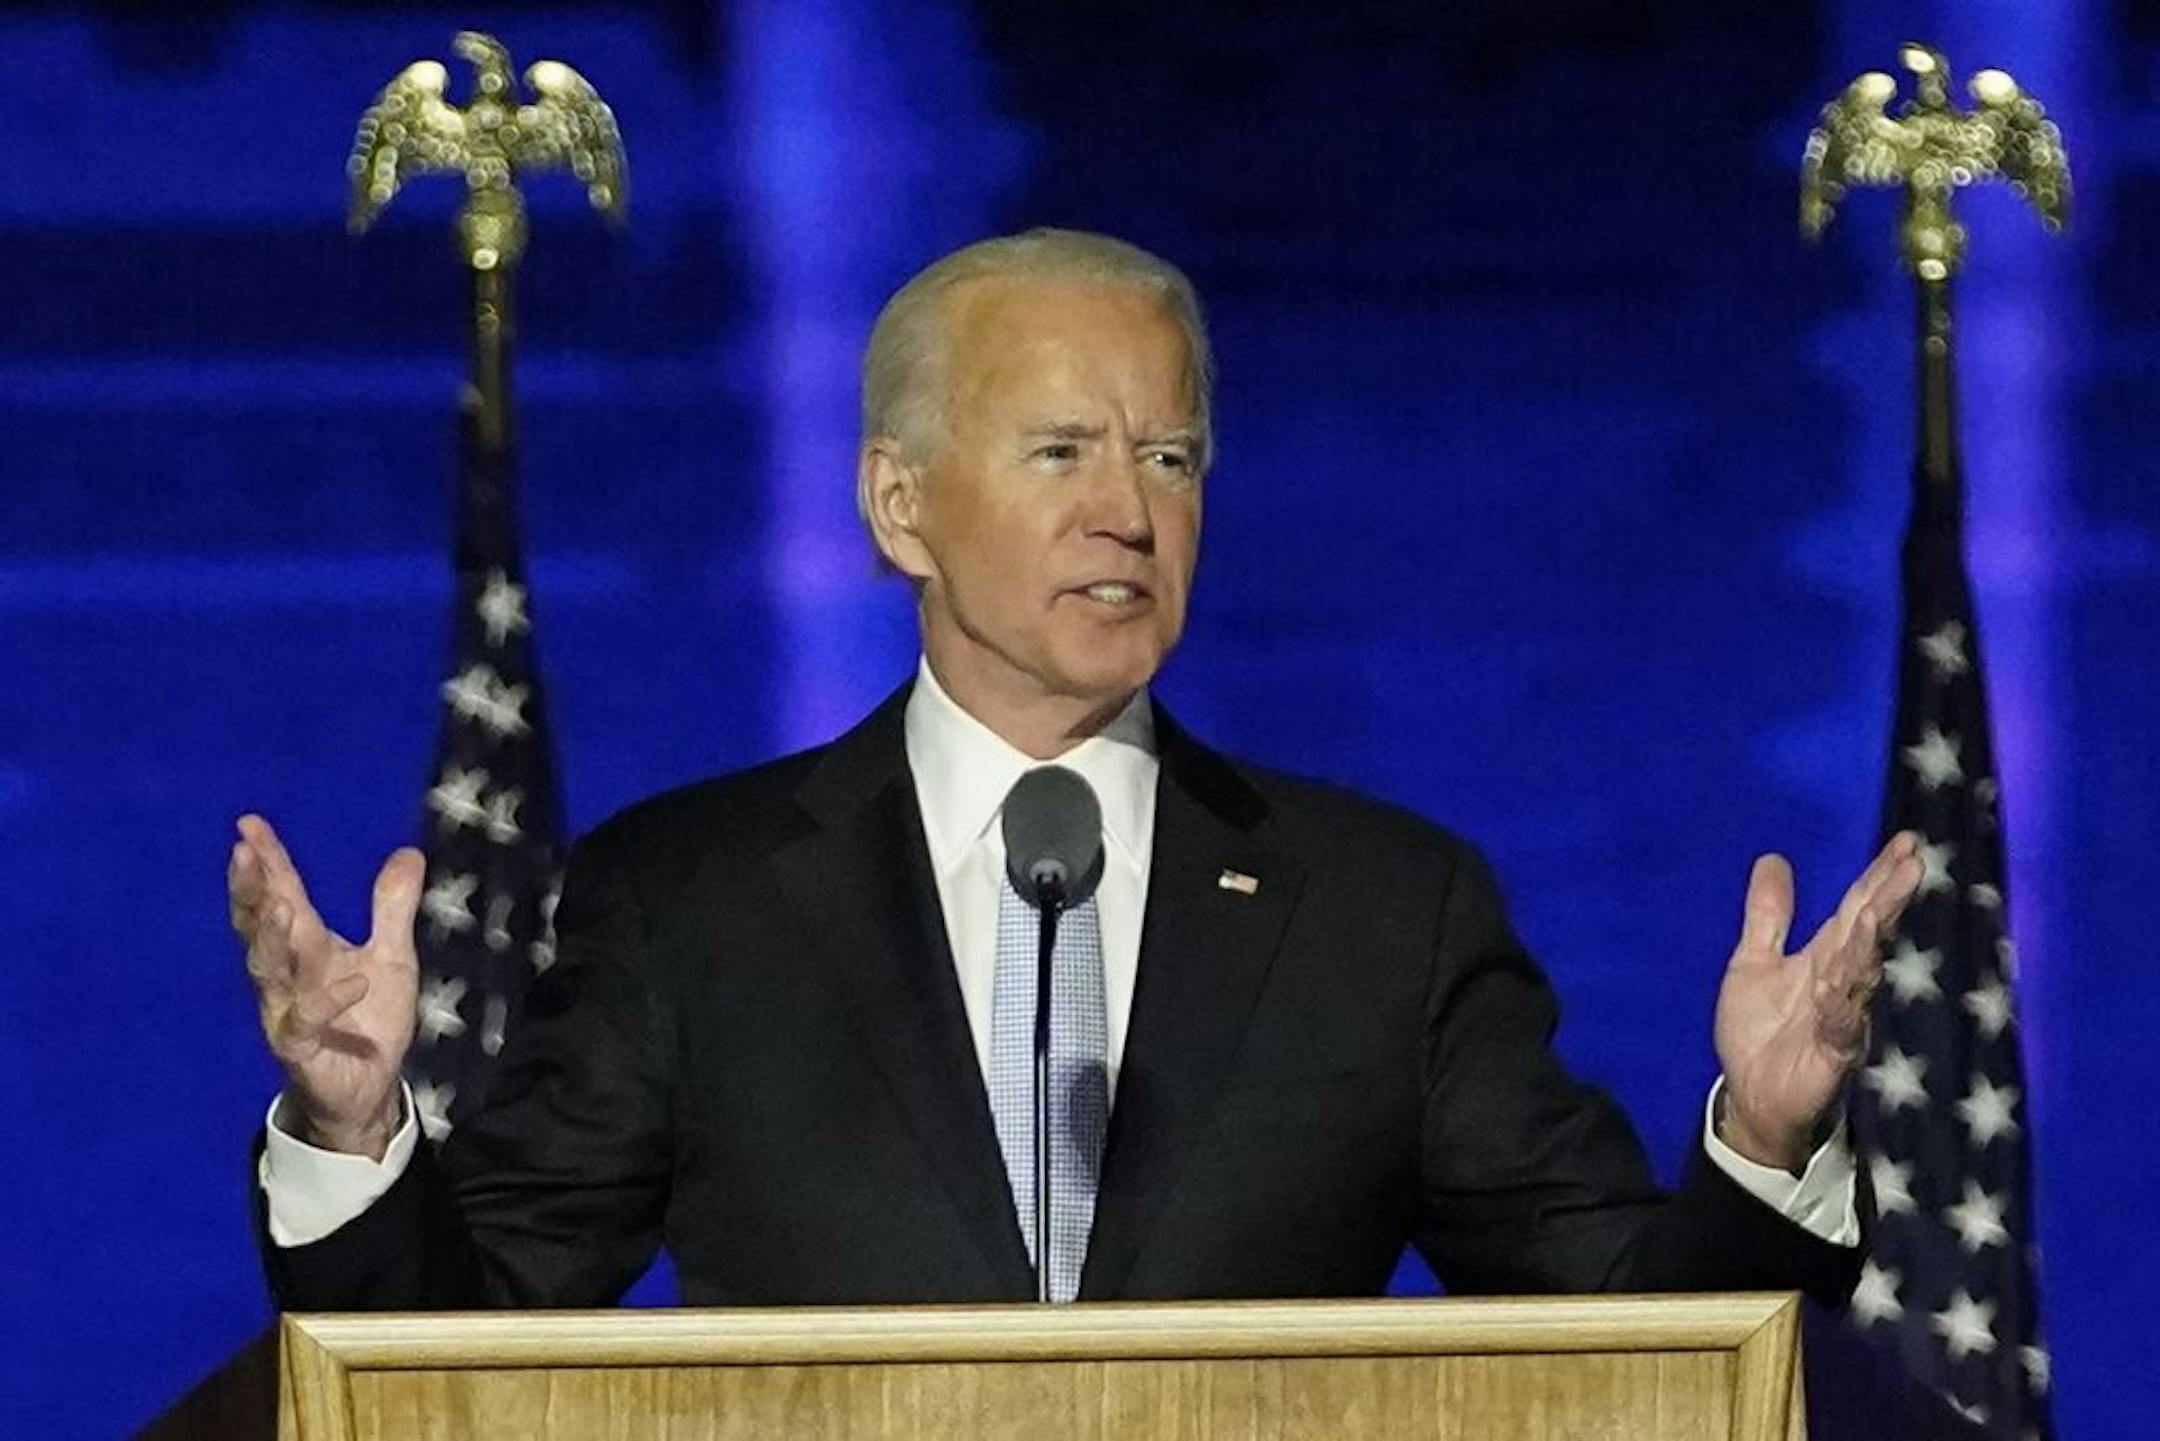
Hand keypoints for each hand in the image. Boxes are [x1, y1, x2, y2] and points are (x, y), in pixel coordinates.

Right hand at [231, 815, 422, 1158]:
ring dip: (272, 941)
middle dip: (251, 892)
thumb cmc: (369, 1020)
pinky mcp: (301, 1050)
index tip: (249, 825)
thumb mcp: (392, 957)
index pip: (279, 897)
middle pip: (259, 928)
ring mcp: (287, 1012)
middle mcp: (286, 977)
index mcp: (305, 949)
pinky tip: (353, 983)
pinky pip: (308, 1022)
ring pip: (269, 972)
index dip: (265, 863)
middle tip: (243, 854)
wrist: (368, 1089)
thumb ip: (393, 908)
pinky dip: (328, 1001)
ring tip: (281, 908)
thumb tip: (408, 852)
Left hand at [1712, 831, 1923, 1170]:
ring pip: (1860, 973)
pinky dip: (1842, 1000)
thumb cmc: (1761, 1029)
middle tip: (1914, 862)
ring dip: (1870, 943)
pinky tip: (1844, 978)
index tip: (1906, 841)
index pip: (1858, 907)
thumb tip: (1772, 858)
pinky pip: (1840, 1023)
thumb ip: (1768, 915)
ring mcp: (1842, 1016)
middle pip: (1869, 932)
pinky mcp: (1833, 1053)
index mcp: (1825, 956)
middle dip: (1889, 898)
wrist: (1752, 1095)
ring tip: (1878, 910)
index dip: (1879, 876)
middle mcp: (1842, 980)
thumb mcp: (1753, 961)